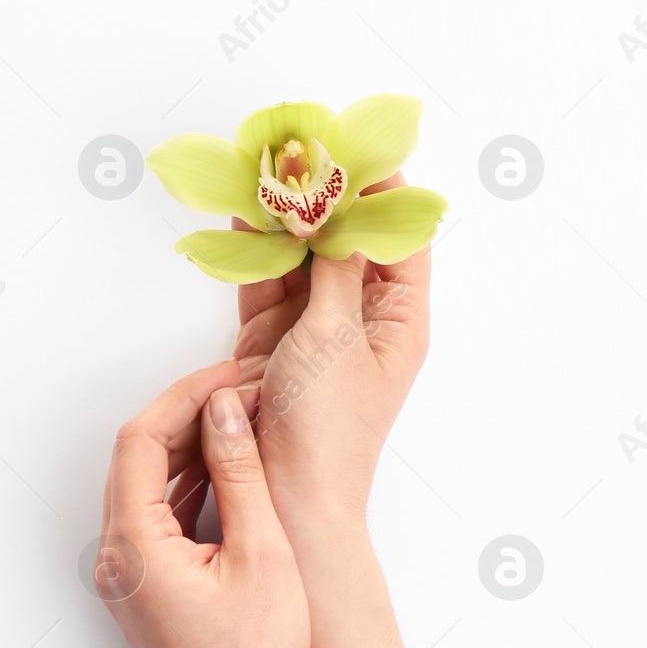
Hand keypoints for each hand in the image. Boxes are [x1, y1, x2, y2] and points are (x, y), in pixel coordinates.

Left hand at [97, 360, 308, 647]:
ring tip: (244, 421)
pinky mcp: (145, 589)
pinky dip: (189, 484)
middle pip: (137, 456)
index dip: (186, 395)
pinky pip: (156, 515)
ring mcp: (126, 577)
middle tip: (244, 391)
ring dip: (190, 447)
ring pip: (145, 483)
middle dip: (189, 414)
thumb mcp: (263, 554)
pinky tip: (231, 471)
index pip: (141, 439)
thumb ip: (240, 474)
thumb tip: (225, 410)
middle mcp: (115, 559)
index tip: (232, 376)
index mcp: (132, 547)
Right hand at [231, 173, 432, 536]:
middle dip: (326, 197)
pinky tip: (245, 215)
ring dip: (286, 218)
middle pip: (348, 240)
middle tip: (302, 151)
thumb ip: (333, 268)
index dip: (385, 193)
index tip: (358, 152)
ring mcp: (315, 328)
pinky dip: (255, 250)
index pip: (401, 239)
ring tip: (268, 172)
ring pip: (303, 256)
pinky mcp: (274, 339)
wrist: (286, 496)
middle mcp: (361, 319)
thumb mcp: (335, 337)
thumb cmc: (327, 431)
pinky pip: (267, 282)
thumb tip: (339, 209)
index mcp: (399, 320)